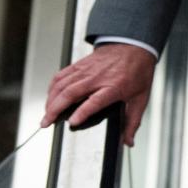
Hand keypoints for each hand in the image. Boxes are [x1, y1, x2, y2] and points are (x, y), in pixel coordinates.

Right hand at [40, 43, 155, 146]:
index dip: (82, 112)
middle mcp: (98, 77)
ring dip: (50, 100)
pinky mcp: (80, 64)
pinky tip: (50, 97)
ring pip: (62, 84)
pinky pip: (61, 75)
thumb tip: (128, 142)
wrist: (135, 45)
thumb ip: (133, 121)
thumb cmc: (138, 70)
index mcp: (114, 86)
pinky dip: (52, 87)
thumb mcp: (141, 97)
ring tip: (46, 114)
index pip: (95, 101)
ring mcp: (87, 70)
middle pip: (71, 93)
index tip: (72, 122)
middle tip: (46, 123)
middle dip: (55, 109)